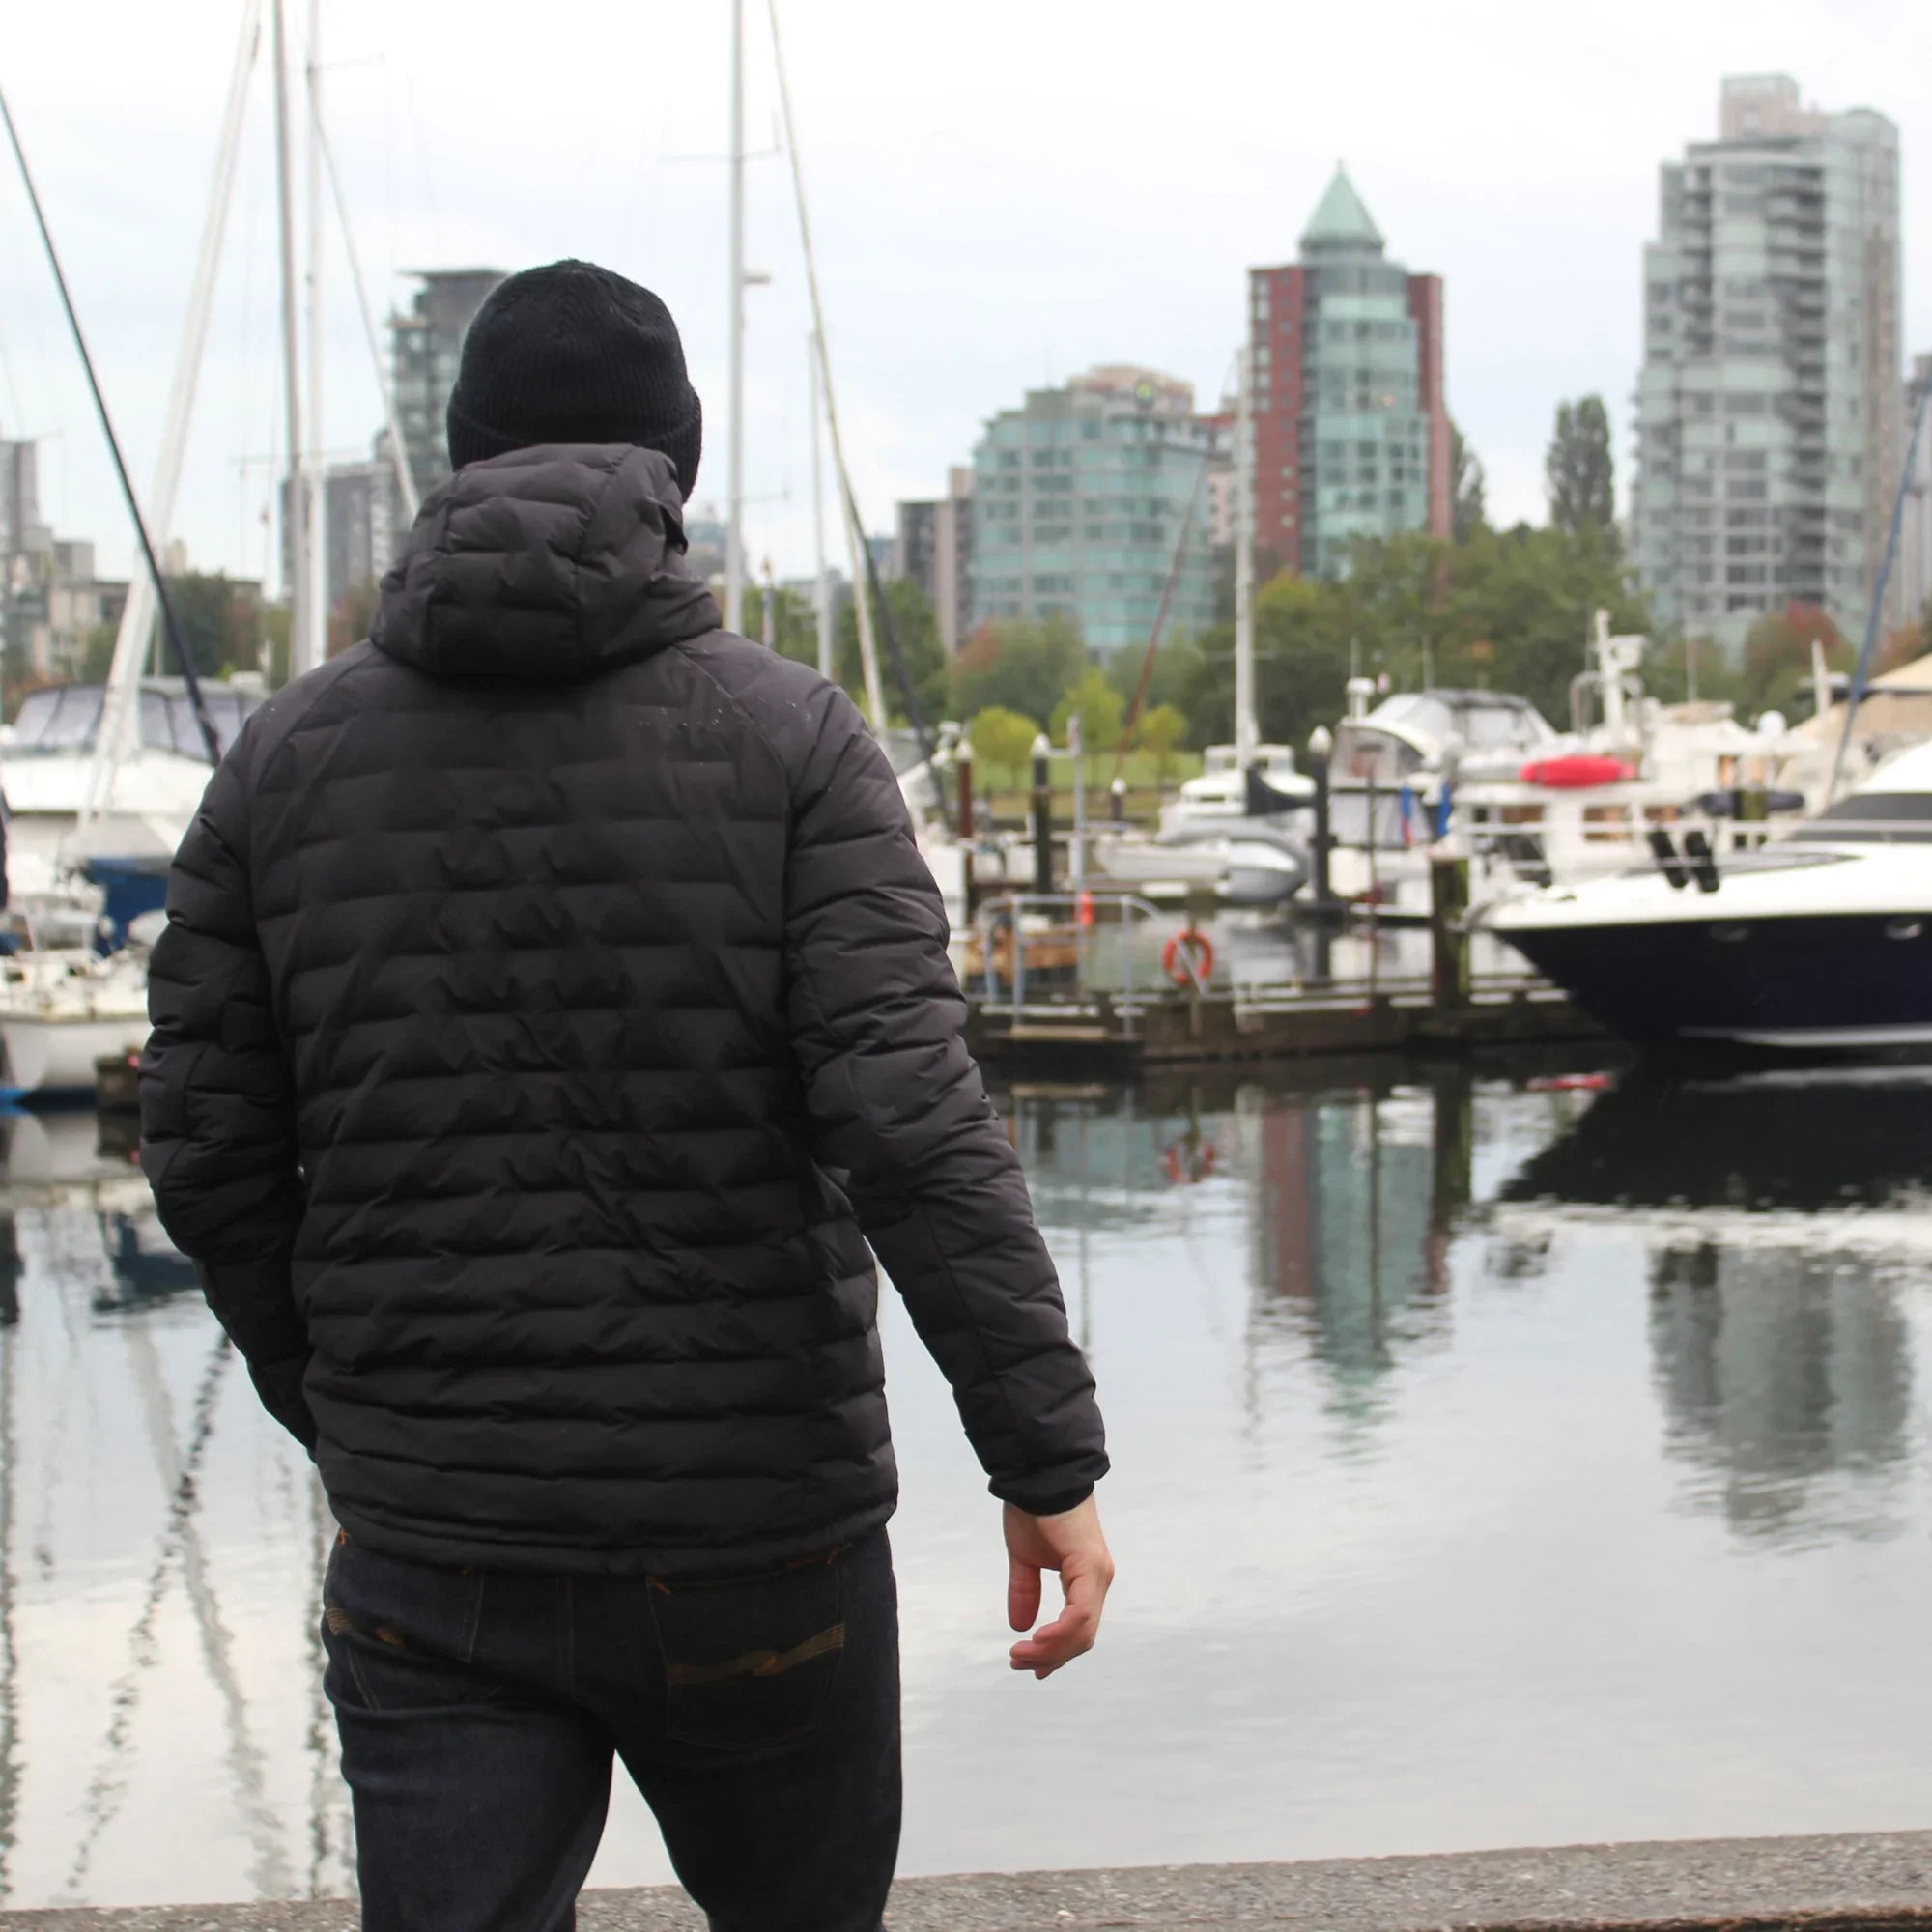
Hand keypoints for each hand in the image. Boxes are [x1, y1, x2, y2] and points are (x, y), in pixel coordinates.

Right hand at [1004, 1495, 1113, 1678]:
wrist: (1038, 1475)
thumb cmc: (1033, 1509)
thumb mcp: (1025, 1559)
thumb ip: (1025, 1590)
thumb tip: (1020, 1626)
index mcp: (1085, 1578)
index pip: (1078, 1628)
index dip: (1056, 1651)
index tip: (1031, 1666)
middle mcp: (1097, 1579)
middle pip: (1081, 1637)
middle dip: (1050, 1657)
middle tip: (1020, 1662)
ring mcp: (1097, 1574)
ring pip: (1082, 1631)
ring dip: (1051, 1650)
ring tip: (1021, 1655)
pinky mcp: (1090, 1567)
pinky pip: (1080, 1614)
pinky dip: (1059, 1633)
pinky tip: (1037, 1639)